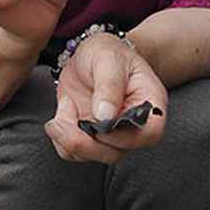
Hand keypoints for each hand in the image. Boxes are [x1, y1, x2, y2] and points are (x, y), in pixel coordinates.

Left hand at [46, 34, 168, 163]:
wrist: (89, 56)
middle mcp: (133, 127)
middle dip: (85, 140)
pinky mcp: (90, 138)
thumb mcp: (108, 60)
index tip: (98, 119)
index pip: (150, 133)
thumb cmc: (107, 53)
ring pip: (92, 156)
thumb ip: (109, 86)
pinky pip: (73, 153)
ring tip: (64, 106)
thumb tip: (105, 117)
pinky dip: (60, 138)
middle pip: (116, 153)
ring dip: (69, 137)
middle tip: (65, 113)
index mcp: (150, 105)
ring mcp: (111, 136)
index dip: (124, 136)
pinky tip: (62, 112)